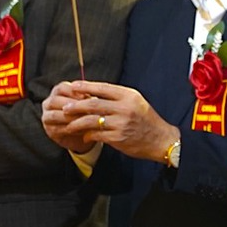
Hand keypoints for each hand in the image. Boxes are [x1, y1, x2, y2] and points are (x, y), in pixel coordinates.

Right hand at [40, 81, 97, 153]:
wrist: (85, 134)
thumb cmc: (87, 114)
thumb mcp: (89, 104)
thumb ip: (88, 99)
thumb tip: (94, 99)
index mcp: (58, 93)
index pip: (61, 88)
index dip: (73, 92)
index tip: (86, 97)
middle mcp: (49, 104)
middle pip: (55, 101)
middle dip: (71, 105)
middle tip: (86, 109)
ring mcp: (47, 118)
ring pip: (54, 115)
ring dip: (71, 117)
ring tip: (86, 119)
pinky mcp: (50, 131)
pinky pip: (58, 129)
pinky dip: (71, 128)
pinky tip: (83, 129)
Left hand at [51, 81, 177, 161]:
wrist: (161, 140)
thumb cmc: (147, 121)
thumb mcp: (136, 103)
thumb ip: (118, 98)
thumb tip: (93, 94)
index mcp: (129, 96)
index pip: (103, 88)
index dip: (86, 87)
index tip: (73, 86)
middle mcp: (125, 108)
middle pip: (93, 104)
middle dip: (76, 106)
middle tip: (65, 108)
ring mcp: (121, 123)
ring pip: (91, 120)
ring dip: (77, 122)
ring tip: (69, 124)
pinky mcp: (118, 138)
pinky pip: (96, 134)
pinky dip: (87, 134)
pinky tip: (84, 135)